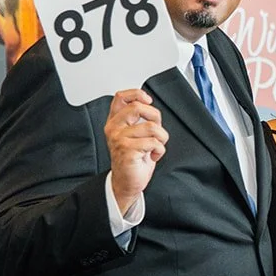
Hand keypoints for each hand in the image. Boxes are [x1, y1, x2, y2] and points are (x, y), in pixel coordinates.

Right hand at [104, 90, 166, 212]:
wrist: (128, 180)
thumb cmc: (134, 158)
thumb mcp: (137, 134)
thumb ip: (140, 119)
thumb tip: (148, 104)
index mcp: (116, 121)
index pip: (121, 97)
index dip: (137, 94)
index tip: (148, 101)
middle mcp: (114, 128)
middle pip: (137, 107)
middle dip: (155, 117)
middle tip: (156, 131)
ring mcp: (119, 138)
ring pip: (151, 127)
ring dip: (161, 138)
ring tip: (155, 147)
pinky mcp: (126, 149)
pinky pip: (153, 142)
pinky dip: (160, 150)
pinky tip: (153, 156)